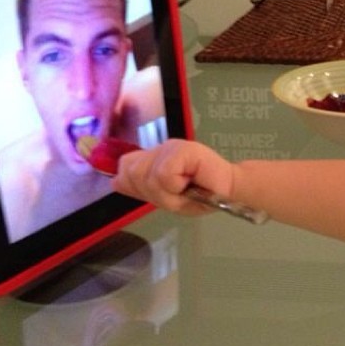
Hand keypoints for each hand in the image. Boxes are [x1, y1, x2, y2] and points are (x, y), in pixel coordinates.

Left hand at [112, 139, 233, 215]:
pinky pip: (163, 174)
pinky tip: (192, 181)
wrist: (229, 191)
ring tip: (186, 188)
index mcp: (152, 160)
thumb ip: (142, 188)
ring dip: (167, 192)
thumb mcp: (167, 198)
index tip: (161, 192)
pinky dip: (176, 186)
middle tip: (178, 192)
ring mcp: (170, 147)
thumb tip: (115, 180)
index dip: (134, 184)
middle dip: (154, 193)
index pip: (123, 167)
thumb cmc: (202, 195)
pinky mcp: (183, 149)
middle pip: (131, 174)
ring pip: (147, 176)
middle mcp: (158, 150)